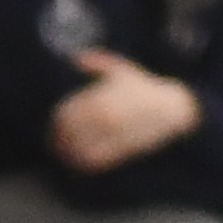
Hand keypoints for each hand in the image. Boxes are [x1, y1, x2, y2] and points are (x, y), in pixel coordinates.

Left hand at [48, 49, 200, 174]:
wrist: (170, 108)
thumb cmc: (143, 86)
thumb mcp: (120, 68)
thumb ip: (96, 62)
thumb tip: (75, 59)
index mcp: (98, 101)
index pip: (65, 115)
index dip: (55, 121)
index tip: (53, 123)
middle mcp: (103, 121)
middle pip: (68, 134)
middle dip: (58, 138)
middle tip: (54, 139)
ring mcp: (112, 138)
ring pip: (79, 150)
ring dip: (68, 153)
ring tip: (63, 152)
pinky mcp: (121, 152)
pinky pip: (95, 161)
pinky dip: (83, 163)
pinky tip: (78, 161)